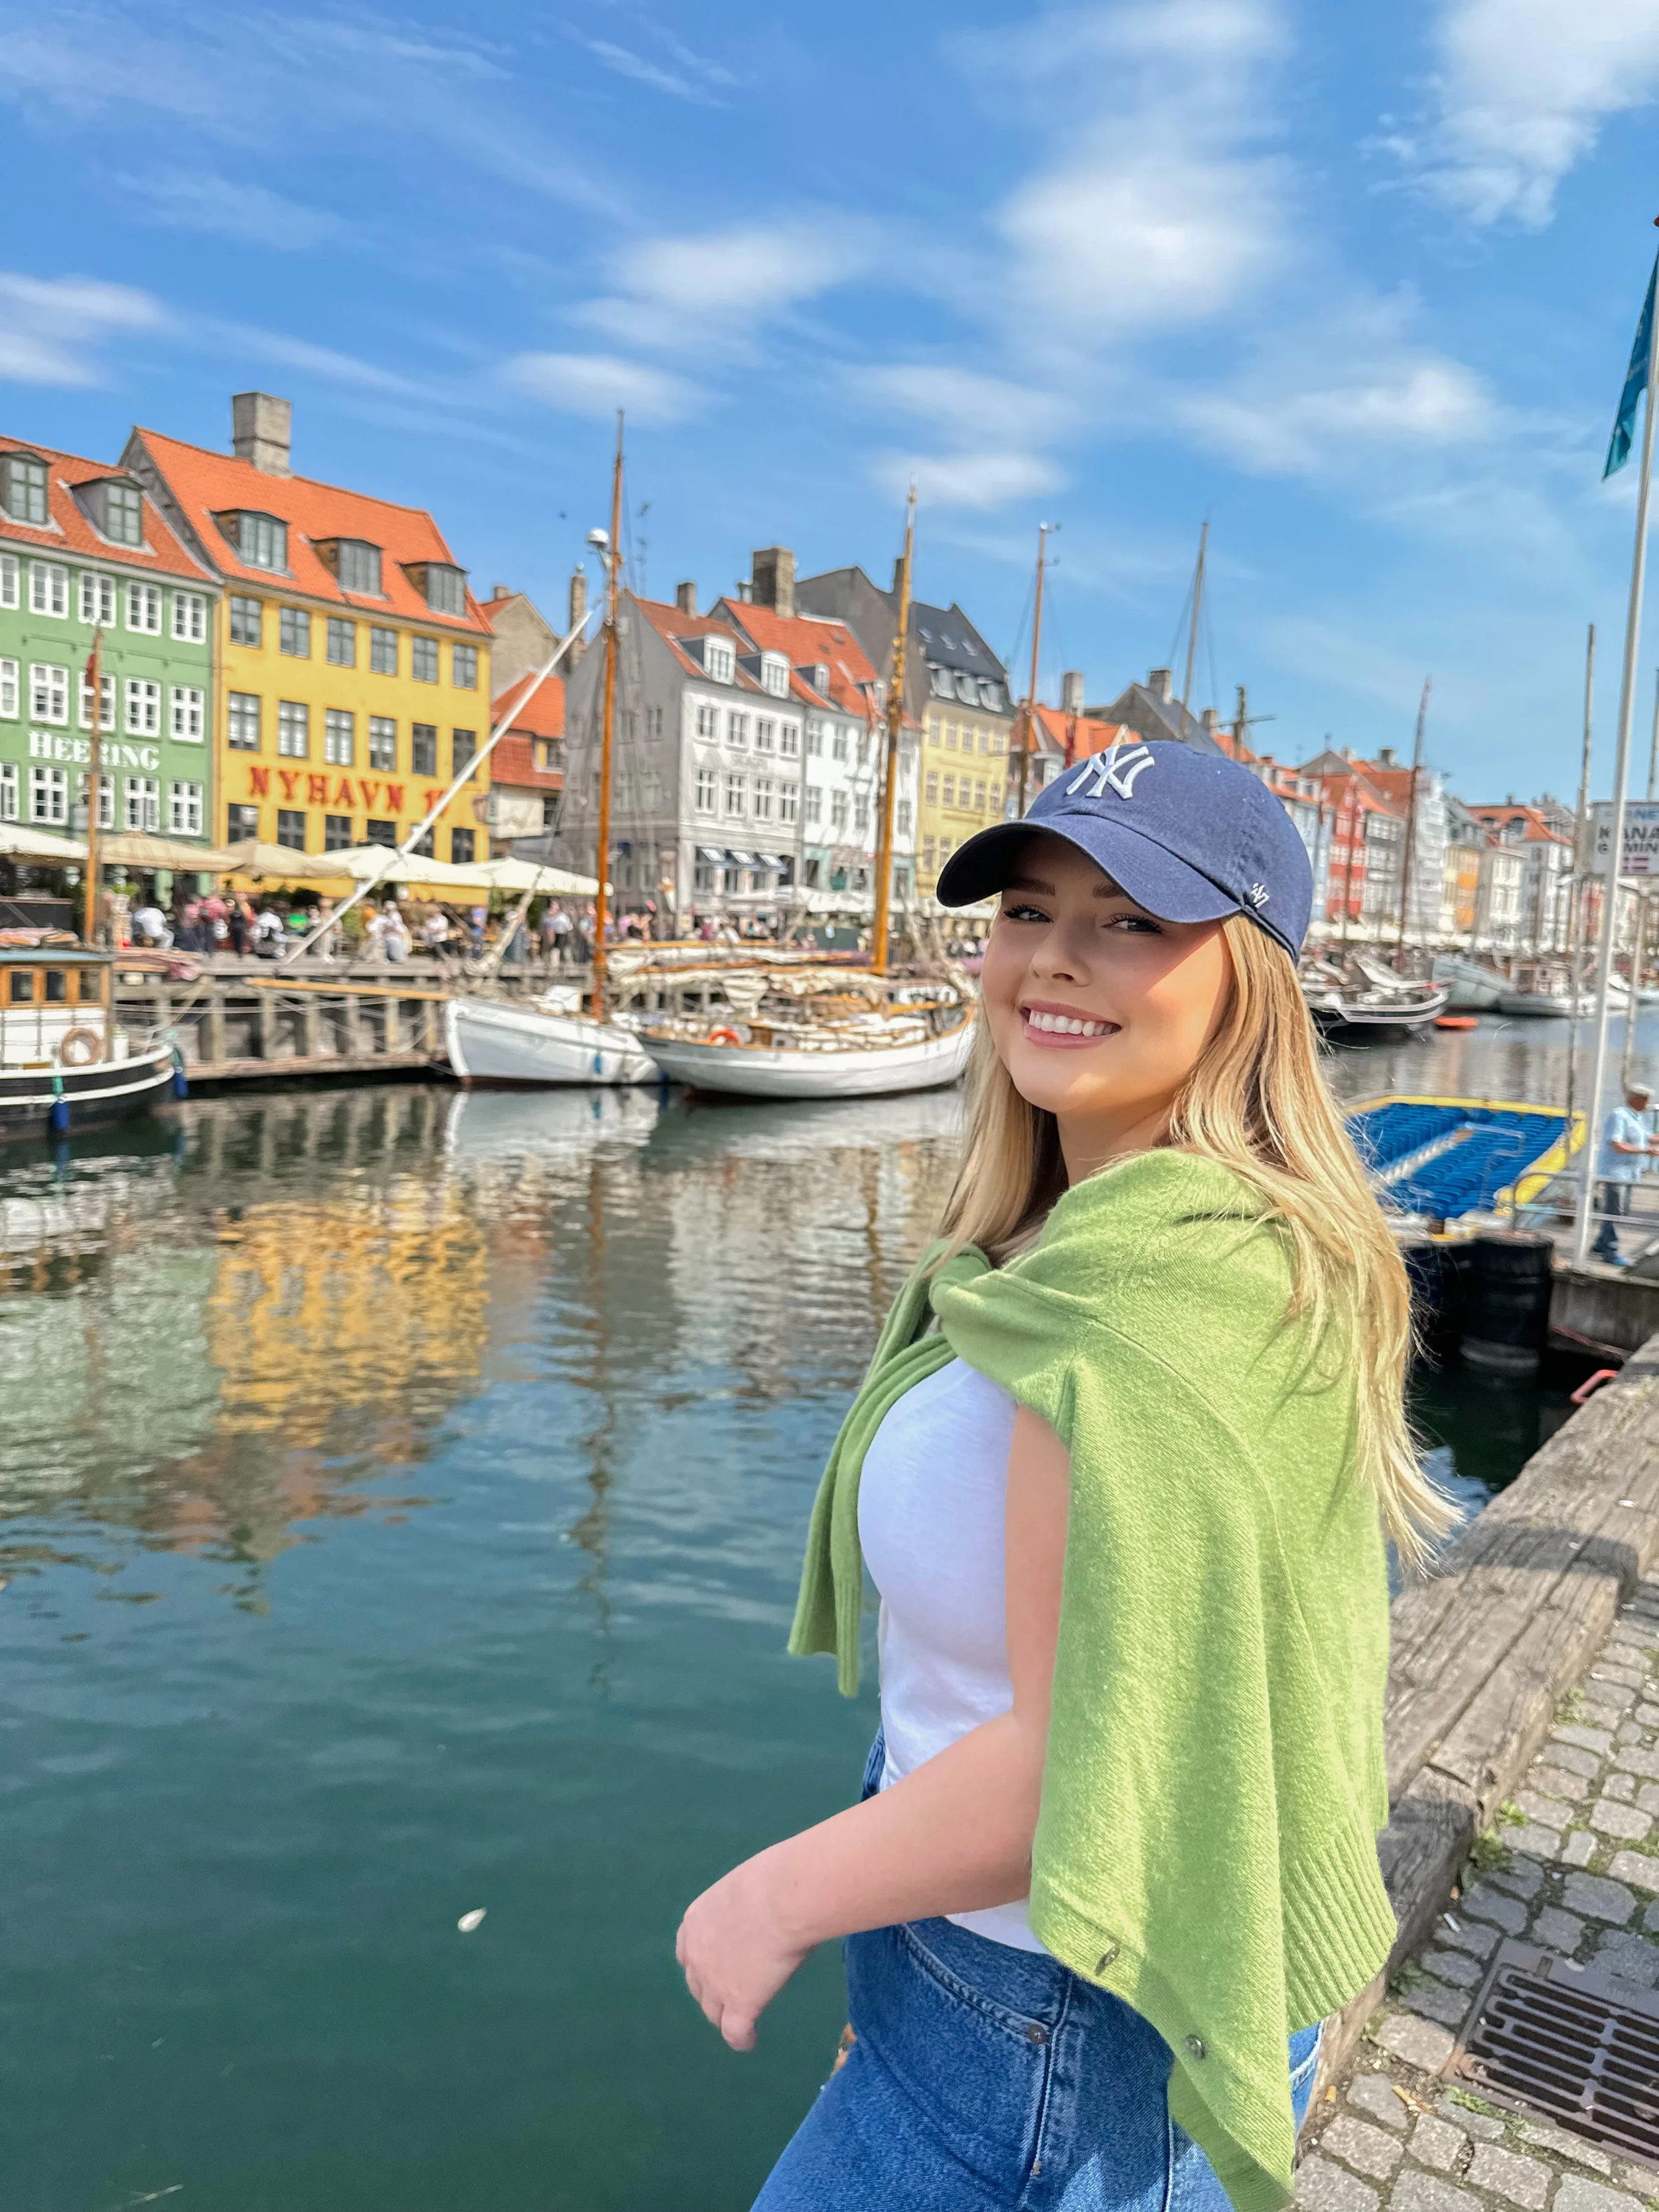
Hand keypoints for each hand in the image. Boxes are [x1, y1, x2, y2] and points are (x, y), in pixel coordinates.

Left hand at [676, 1854, 813, 2051]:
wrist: (783, 1898)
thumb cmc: (774, 1880)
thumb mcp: (744, 1888)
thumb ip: (741, 1909)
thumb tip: (760, 1913)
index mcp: (695, 1922)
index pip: (687, 1953)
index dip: (701, 1963)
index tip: (716, 1967)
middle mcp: (697, 1956)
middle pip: (698, 1986)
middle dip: (711, 1991)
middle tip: (732, 1992)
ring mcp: (716, 1984)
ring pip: (714, 2012)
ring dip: (725, 2015)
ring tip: (740, 2021)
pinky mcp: (740, 2003)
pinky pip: (735, 2032)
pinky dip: (741, 2039)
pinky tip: (749, 2041)